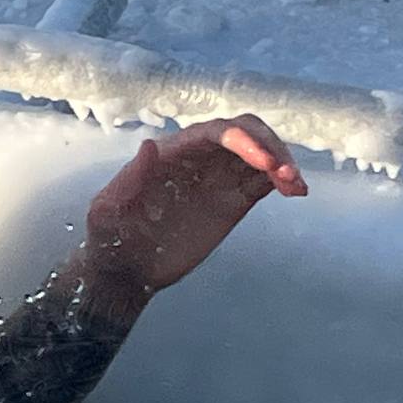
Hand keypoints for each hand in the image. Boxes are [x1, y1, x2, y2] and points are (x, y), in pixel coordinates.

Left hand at [82, 115, 305, 299]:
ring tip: (295, 184)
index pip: (213, 132)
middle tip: (284, 172)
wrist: (125, 270)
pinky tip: (296, 191)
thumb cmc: (109, 237)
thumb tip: (150, 145)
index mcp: (172, 153)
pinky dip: (283, 180)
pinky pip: (263, 180)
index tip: (262, 160)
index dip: (240, 139)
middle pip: (244, 133)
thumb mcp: (107, 211)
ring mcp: (218, 177)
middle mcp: (199, 158)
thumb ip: (128, 180)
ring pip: (260, 154)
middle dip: (268, 145)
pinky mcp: (232, 200)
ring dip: (282, 161)